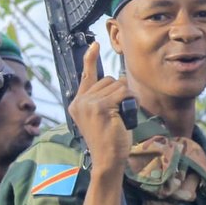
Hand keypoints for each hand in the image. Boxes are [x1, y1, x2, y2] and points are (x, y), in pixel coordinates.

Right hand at [68, 41, 130, 170]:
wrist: (107, 159)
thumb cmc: (108, 141)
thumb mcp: (100, 117)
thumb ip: (101, 99)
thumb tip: (116, 81)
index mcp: (77, 103)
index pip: (86, 75)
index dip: (91, 59)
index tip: (95, 45)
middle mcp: (79, 101)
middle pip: (108, 80)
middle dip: (119, 92)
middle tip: (117, 114)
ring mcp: (88, 103)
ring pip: (117, 86)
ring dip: (125, 98)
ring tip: (118, 118)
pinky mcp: (100, 107)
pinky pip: (123, 93)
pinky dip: (128, 102)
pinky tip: (123, 116)